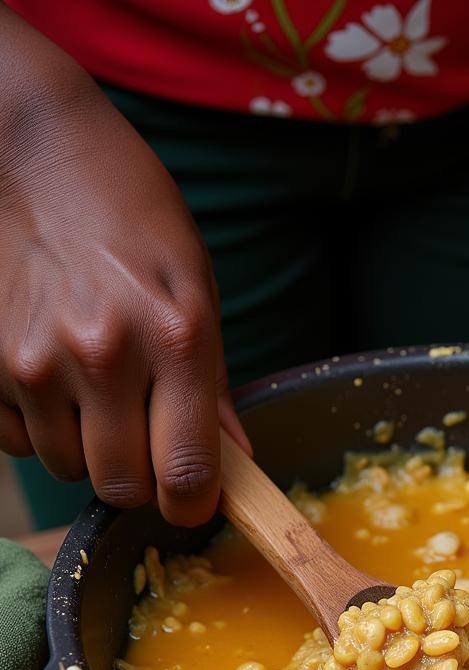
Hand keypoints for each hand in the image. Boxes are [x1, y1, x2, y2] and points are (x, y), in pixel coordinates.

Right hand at [0, 69, 248, 525]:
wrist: (36, 154)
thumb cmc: (132, 216)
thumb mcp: (197, 288)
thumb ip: (214, 384)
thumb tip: (235, 458)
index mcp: (176, 338)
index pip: (186, 472)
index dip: (193, 504)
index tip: (194, 501)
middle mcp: (102, 357)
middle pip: (121, 486)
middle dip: (140, 479)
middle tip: (146, 439)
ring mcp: (31, 361)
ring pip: (64, 468)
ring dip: (86, 449)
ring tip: (96, 390)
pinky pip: (15, 439)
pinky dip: (37, 427)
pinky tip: (53, 378)